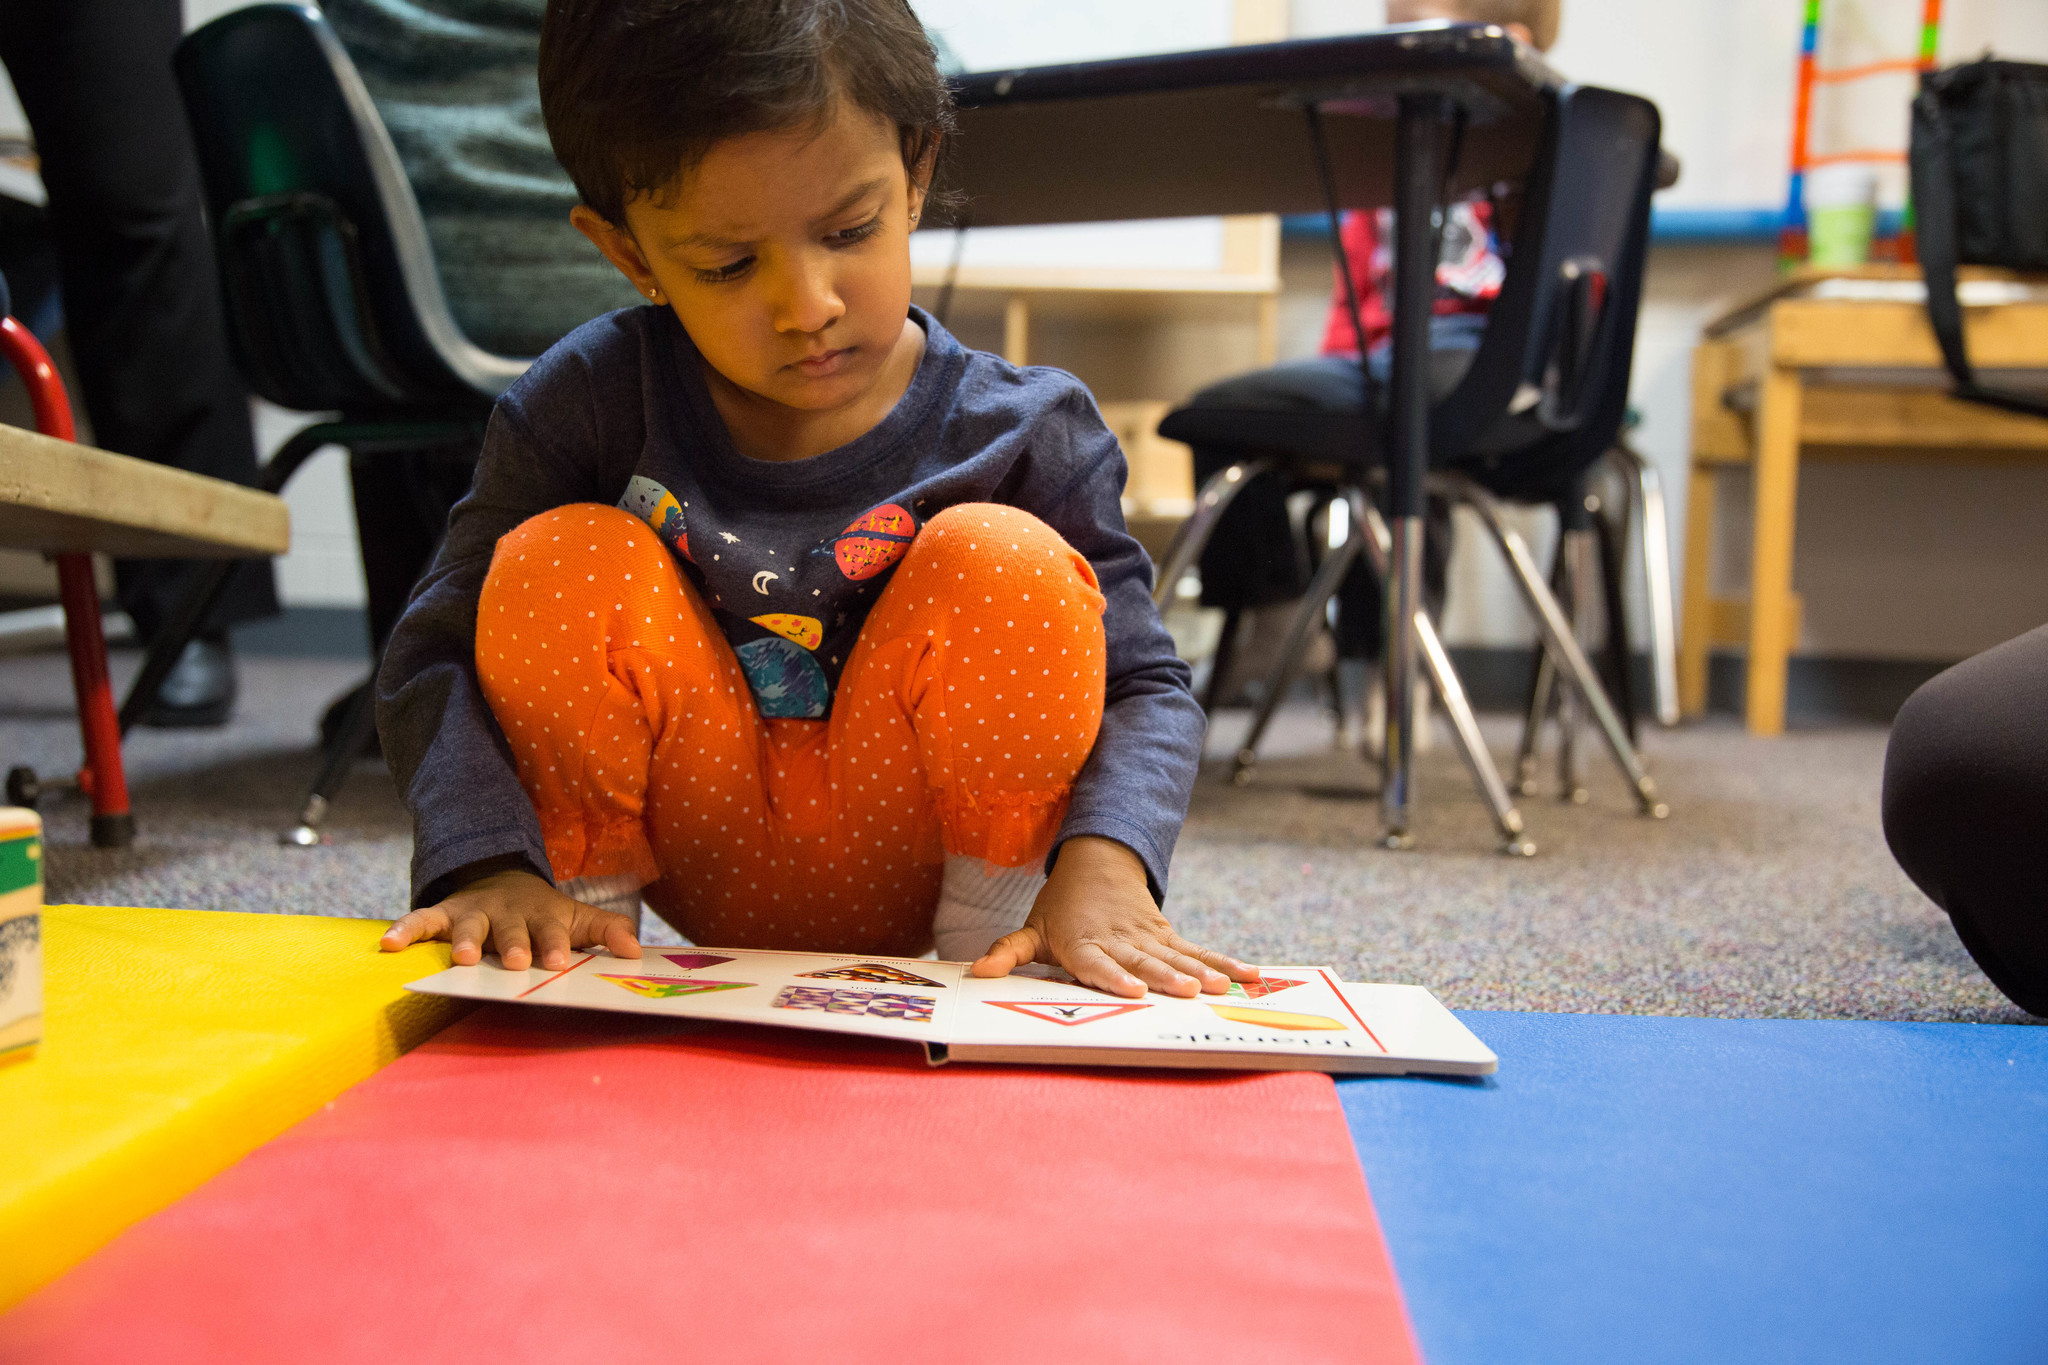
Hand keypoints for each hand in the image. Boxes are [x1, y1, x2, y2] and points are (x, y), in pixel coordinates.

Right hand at [380, 867, 641, 970]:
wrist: (504, 878)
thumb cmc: (545, 914)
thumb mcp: (578, 919)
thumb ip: (607, 932)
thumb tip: (635, 953)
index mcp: (543, 916)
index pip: (552, 932)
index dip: (555, 946)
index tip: (560, 963)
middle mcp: (508, 913)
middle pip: (511, 929)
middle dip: (514, 944)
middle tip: (517, 962)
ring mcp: (474, 912)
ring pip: (469, 925)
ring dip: (464, 940)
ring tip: (460, 959)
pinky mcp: (444, 913)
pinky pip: (422, 919)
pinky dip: (405, 930)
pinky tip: (388, 944)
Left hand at [969, 836, 1258, 998]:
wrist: (1096, 863)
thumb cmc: (1060, 908)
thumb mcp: (1031, 929)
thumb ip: (1009, 953)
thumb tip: (977, 973)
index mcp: (1083, 943)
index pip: (1098, 963)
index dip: (1114, 976)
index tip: (1133, 990)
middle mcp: (1119, 940)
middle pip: (1145, 961)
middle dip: (1167, 977)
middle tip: (1189, 993)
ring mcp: (1148, 937)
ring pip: (1177, 956)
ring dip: (1203, 972)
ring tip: (1226, 987)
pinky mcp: (1168, 936)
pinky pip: (1199, 952)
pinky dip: (1224, 963)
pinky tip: (1250, 976)